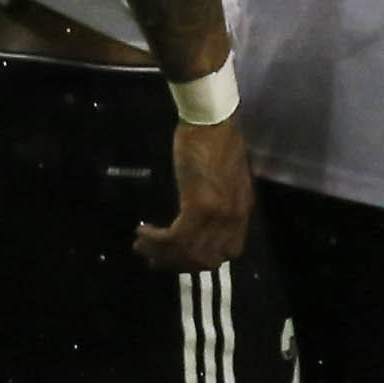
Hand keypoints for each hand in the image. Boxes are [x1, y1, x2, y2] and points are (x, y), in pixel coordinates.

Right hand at [136, 117, 252, 271]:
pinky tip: (142, 230)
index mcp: (242, 211)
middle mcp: (233, 218)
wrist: (212, 119)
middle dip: (179, 263)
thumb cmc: (216, 140)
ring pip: (188, 252)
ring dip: (162, 254)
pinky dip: (156, 240)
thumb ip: (220, 201)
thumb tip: (202, 219)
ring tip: (141, 246)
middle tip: (155, 259)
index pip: (228, 252)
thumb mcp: (225, 178)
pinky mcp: (198, 206)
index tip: (180, 255)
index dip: (202, 259)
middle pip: (207, 259)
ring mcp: (218, 215)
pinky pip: (175, 237)